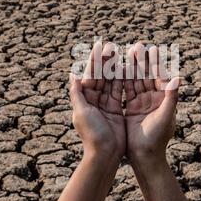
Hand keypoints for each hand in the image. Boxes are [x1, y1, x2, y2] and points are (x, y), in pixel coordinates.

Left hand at [69, 41, 125, 159]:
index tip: (99, 46)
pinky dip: (123, 81)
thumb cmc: (92, 135)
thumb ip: (77, 94)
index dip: (94, 60)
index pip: (89, 75)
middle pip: (100, 76)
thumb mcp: (81, 113)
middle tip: (112, 45)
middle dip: (105, 61)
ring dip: (114, 68)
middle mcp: (93, 101)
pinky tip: (127, 69)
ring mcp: (105, 105)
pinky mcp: (116, 111)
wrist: (105, 155)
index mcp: (84, 100)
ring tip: (120, 53)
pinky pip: (119, 92)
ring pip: (110, 82)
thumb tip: (72, 75)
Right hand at [124, 42, 179, 164]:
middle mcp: (153, 99)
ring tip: (126, 52)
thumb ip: (170, 98)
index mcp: (163, 99)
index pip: (159, 77)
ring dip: (131, 67)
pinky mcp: (131, 108)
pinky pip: (126, 91)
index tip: (152, 49)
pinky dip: (122, 80)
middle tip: (137, 46)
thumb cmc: (157, 138)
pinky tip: (117, 68)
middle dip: (142, 61)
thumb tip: (177, 78)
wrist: (144, 156)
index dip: (155, 63)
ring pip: (135, 81)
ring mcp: (142, 103)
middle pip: (147, 76)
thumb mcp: (165, 117)